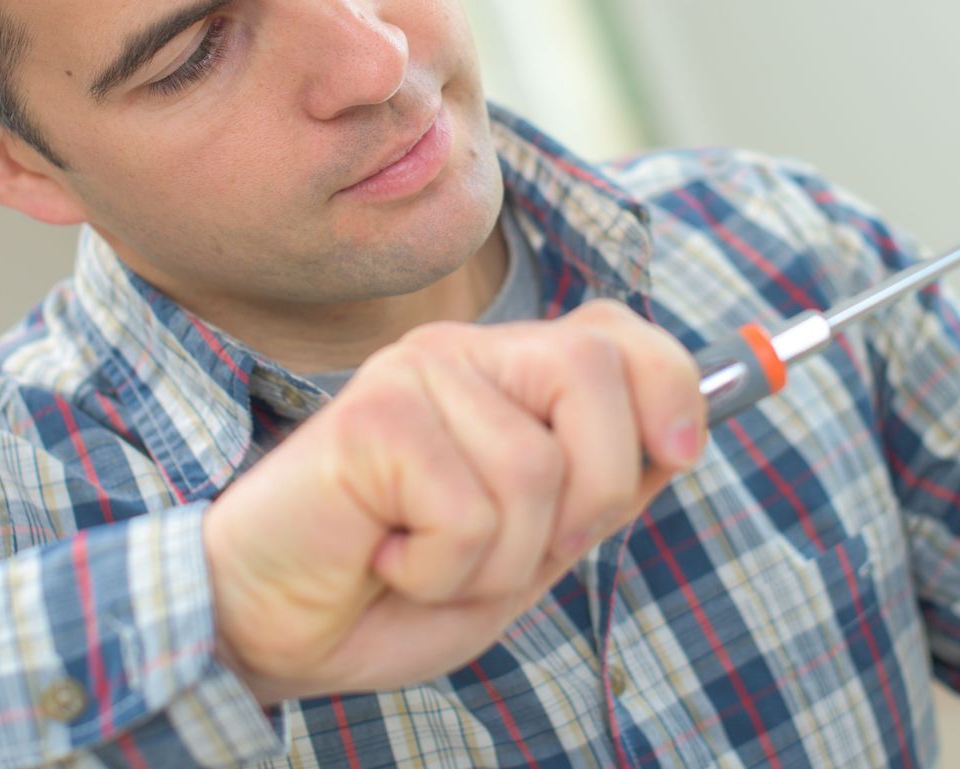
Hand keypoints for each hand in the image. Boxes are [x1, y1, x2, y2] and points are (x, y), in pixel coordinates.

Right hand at [201, 299, 704, 703]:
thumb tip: (687, 433)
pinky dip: (443, 569)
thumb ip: (596, 486)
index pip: (618, 333)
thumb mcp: (527, 544)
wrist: (271, 627)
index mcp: (505, 371)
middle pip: (596, 370)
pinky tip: (387, 559)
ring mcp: (414, 373)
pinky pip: (471, 509)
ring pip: (536, 467)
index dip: (673, 385)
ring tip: (427, 560)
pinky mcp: (373, 415)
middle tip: (522, 548)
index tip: (681, 454)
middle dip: (594, 491)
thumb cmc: (394, 587)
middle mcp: (462, 351)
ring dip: (499, 559)